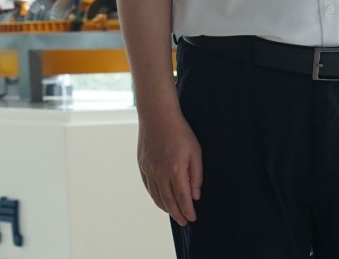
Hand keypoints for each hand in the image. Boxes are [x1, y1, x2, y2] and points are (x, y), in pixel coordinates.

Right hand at [136, 104, 202, 225]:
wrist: (157, 116)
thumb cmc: (179, 131)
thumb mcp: (195, 152)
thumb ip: (196, 176)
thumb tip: (195, 195)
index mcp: (175, 169)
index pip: (182, 197)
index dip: (188, 210)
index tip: (192, 218)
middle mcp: (159, 171)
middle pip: (168, 200)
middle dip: (177, 213)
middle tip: (184, 221)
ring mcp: (149, 169)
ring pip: (156, 196)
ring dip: (165, 208)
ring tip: (174, 214)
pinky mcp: (142, 165)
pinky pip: (148, 186)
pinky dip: (155, 196)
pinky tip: (161, 200)